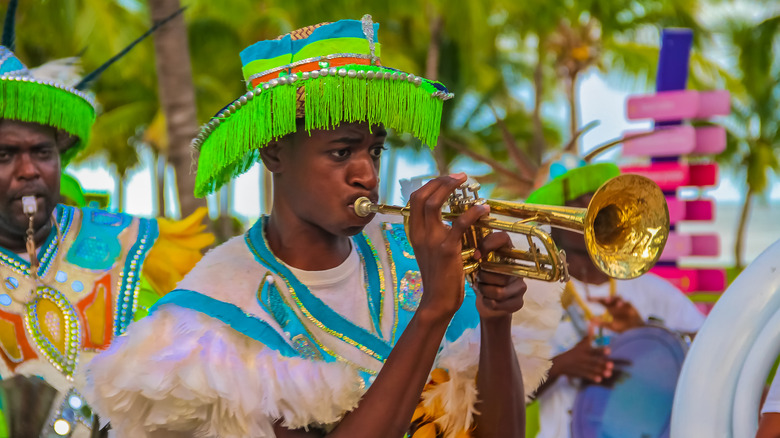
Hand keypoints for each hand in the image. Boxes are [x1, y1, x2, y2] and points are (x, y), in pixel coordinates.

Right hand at [407, 173, 489, 320]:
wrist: (438, 301)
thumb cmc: (440, 277)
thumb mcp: (431, 251)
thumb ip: (435, 234)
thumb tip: (448, 218)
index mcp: (415, 233)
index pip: (415, 199)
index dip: (431, 184)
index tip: (448, 179)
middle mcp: (419, 234)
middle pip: (422, 196)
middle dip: (441, 181)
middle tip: (459, 176)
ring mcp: (431, 241)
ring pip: (434, 204)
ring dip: (451, 188)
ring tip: (467, 183)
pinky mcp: (447, 250)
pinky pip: (459, 224)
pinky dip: (472, 213)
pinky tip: (483, 209)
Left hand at [473, 232, 527, 319]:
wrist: (489, 305)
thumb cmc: (483, 280)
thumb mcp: (477, 265)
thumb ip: (478, 255)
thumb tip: (477, 255)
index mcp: (507, 253)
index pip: (503, 237)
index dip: (488, 244)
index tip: (477, 255)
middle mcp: (518, 268)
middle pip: (498, 270)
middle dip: (482, 277)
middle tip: (478, 278)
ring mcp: (521, 286)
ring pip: (499, 291)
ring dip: (484, 291)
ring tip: (481, 288)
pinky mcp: (519, 302)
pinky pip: (498, 303)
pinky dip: (487, 302)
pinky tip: (487, 299)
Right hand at [550, 334, 612, 383]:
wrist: (560, 363)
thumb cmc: (573, 352)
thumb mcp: (580, 344)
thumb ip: (588, 335)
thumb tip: (592, 323)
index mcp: (584, 350)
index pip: (594, 350)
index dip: (601, 350)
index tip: (609, 350)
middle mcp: (583, 358)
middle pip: (594, 361)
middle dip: (603, 363)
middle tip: (611, 365)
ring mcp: (582, 366)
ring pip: (592, 369)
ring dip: (601, 371)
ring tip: (608, 374)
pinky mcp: (580, 373)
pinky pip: (587, 376)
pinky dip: (593, 377)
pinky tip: (599, 380)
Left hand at [593, 296, 643, 332]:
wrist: (635, 331)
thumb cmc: (623, 328)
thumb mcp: (611, 326)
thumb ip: (601, 323)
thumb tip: (590, 321)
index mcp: (610, 308)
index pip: (601, 302)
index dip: (595, 299)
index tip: (587, 298)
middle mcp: (616, 305)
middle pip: (609, 298)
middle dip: (604, 298)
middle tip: (599, 300)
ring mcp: (623, 304)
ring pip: (617, 298)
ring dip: (612, 298)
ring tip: (607, 301)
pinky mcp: (630, 306)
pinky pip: (626, 302)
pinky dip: (622, 303)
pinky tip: (620, 305)